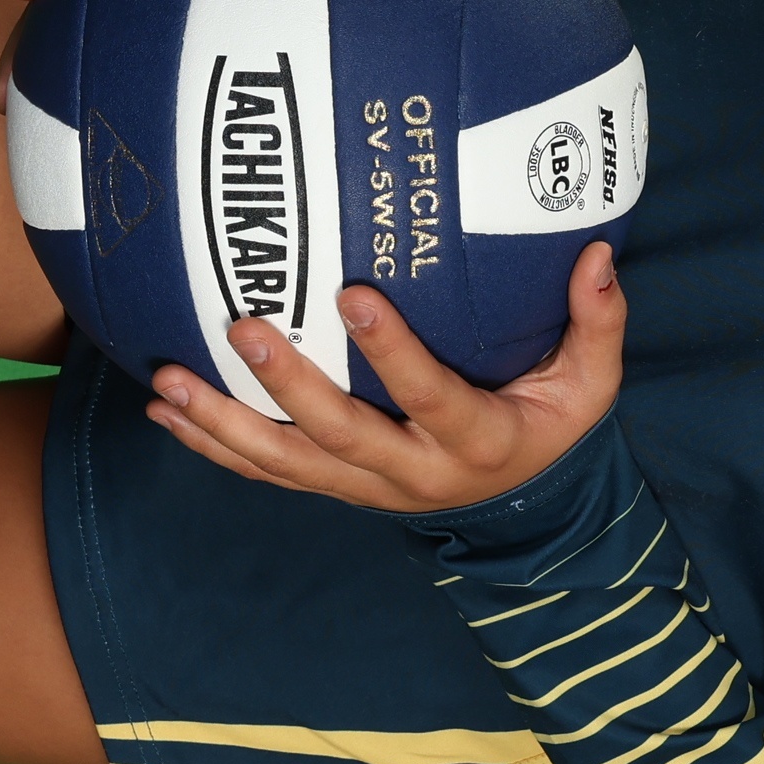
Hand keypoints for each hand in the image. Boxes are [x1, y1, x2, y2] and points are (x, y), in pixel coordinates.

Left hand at [142, 244, 624, 513]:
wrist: (522, 512)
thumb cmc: (550, 428)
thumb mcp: (589, 385)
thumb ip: (596, 322)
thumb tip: (597, 252)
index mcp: (475, 442)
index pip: (429, 396)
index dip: (392, 351)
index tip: (353, 293)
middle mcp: (412, 473)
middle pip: (339, 434)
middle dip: (286, 383)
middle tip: (241, 327)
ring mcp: (365, 486)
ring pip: (286, 462)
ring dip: (224, 422)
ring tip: (168, 381)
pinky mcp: (334, 488)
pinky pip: (265, 473)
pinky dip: (213, 445)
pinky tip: (166, 413)